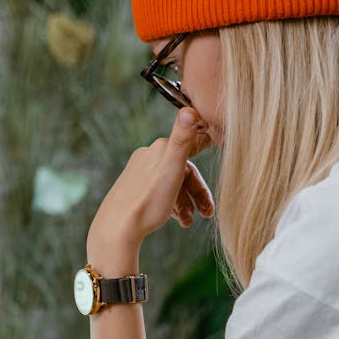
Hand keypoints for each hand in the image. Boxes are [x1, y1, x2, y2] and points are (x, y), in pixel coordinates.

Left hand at [87, 107, 213, 262]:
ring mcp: (139, 173)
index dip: (208, 142)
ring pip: (172, 184)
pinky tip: (176, 220)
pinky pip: (159, 193)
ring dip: (186, 203)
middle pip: (184, 170)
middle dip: (198, 192)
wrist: (116, 229)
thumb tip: (190, 109)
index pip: (192, 141)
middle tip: (208, 213)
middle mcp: (148, 156)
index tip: (222, 139)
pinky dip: (171, 205)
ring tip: (188, 222)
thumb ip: (182, 140)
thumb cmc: (147, 202)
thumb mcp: (171, 170)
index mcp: (160, 149)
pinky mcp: (133, 190)